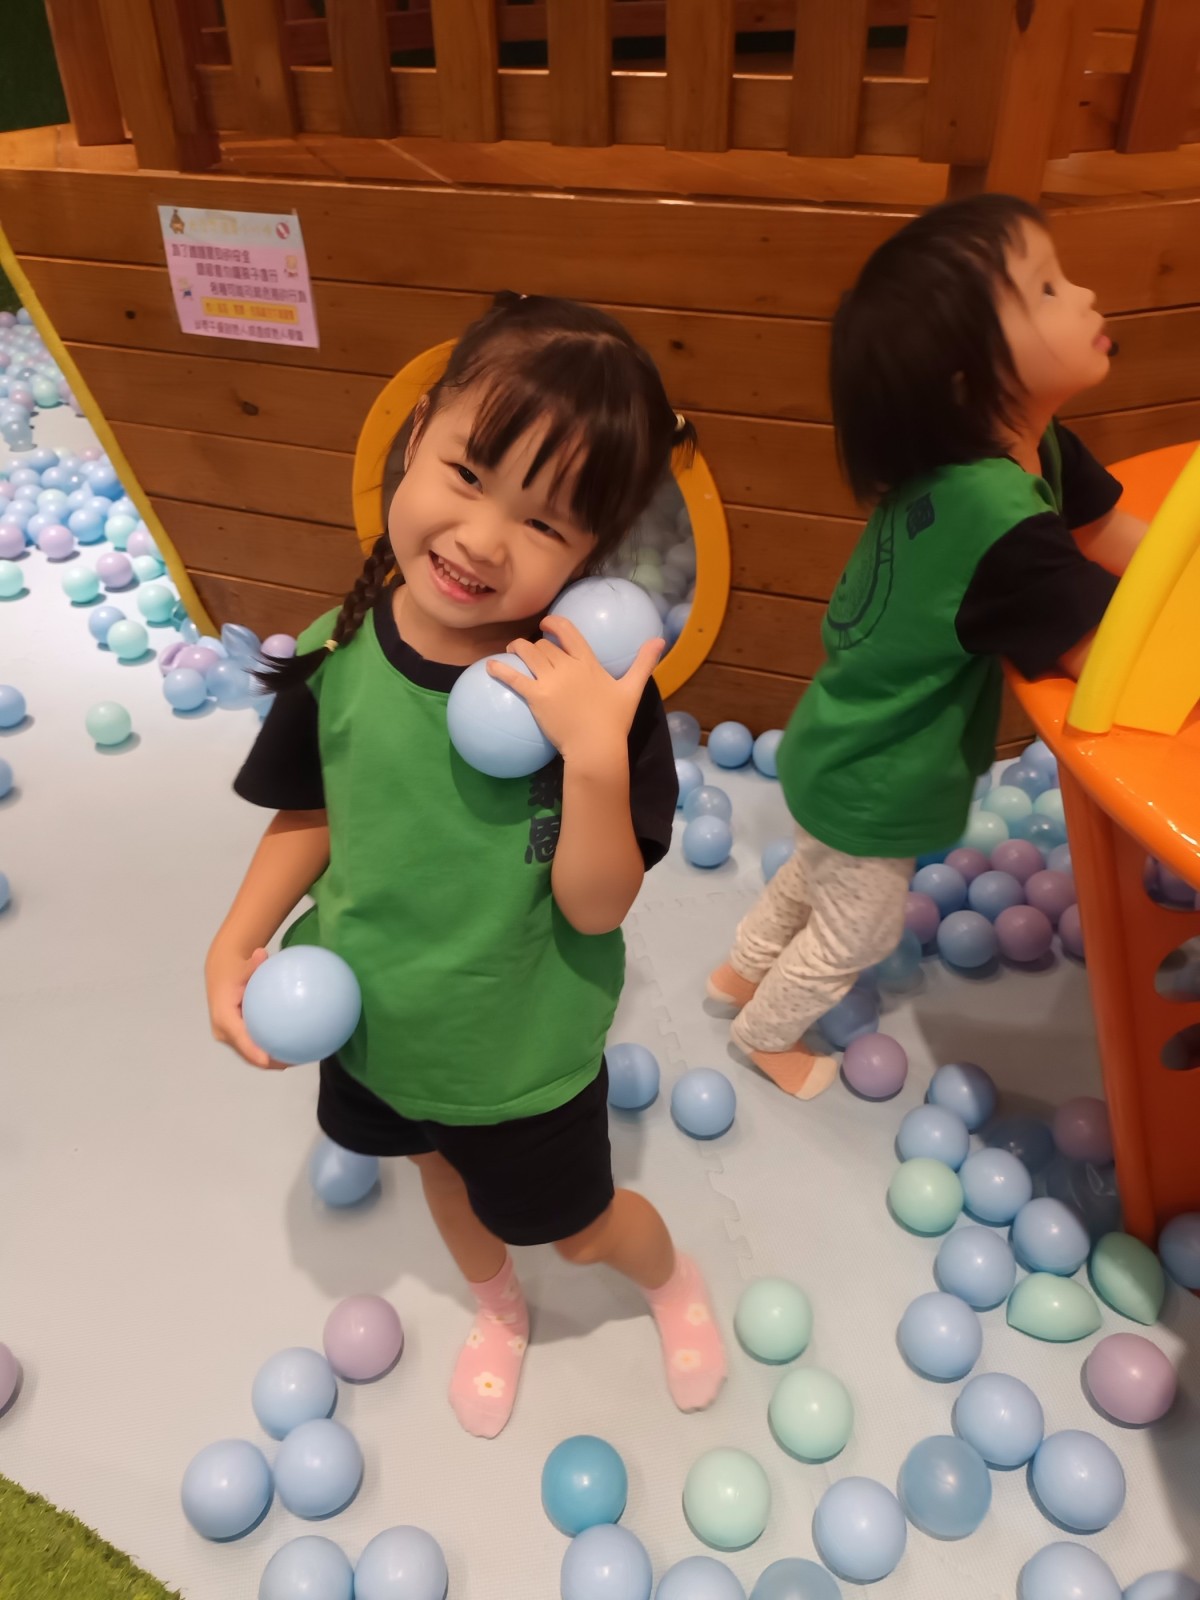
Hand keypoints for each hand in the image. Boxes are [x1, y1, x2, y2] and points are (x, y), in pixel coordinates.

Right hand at [205, 942, 285, 1069]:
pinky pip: (253, 1048)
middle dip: (268, 1062)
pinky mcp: (235, 1036)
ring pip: (250, 1055)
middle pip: (247, 1054)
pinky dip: (269, 1051)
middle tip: (293, 1062)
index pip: (240, 1039)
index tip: (268, 1060)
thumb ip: (253, 964)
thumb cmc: (234, 971)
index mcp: (224, 1018)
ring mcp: (229, 1036)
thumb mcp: (243, 966)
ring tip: (296, 1061)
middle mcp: (223, 1031)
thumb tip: (262, 954)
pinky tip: (291, 1050)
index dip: (253, 1052)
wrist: (221, 974)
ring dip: (271, 1062)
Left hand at [488, 616, 662, 766]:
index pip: (567, 631)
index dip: (554, 623)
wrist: (596, 746)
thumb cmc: (614, 721)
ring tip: (510, 652)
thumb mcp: (633, 689)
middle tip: (529, 650)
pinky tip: (490, 667)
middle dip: (535, 644)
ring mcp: (550, 680)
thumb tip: (661, 640)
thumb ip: (644, 663)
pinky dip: (500, 669)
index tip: (546, 624)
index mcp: (588, 662)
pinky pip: (514, 677)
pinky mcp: (536, 697)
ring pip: (527, 653)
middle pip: (544, 644)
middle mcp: (567, 666)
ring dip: (517, 649)